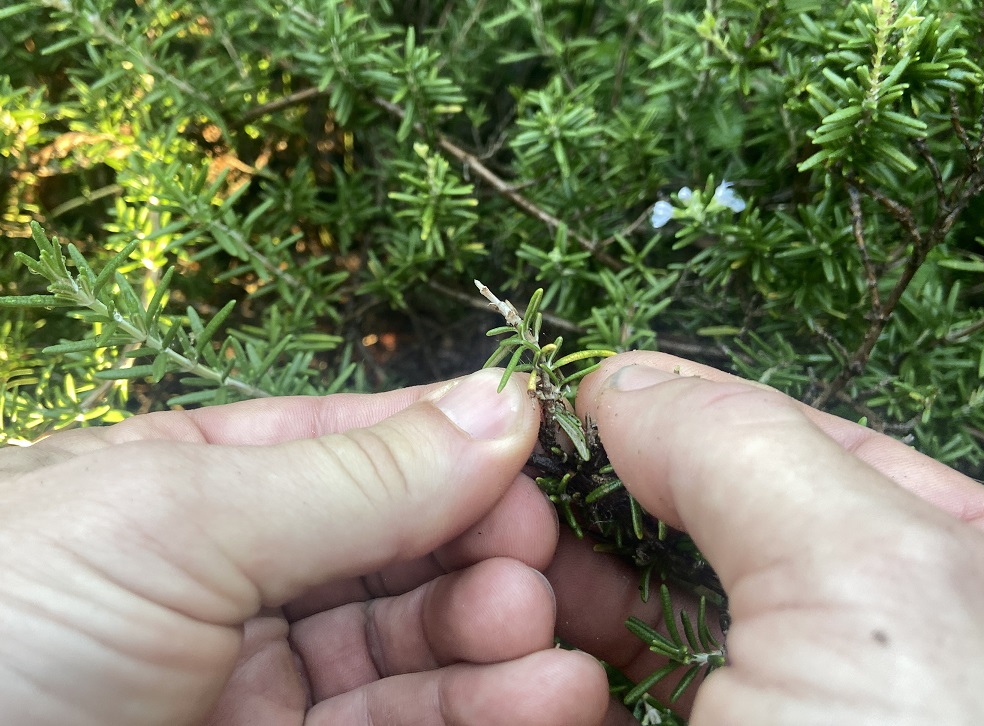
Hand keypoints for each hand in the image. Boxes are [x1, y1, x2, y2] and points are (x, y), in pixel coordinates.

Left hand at [0, 369, 606, 725]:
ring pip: (409, 651)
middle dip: (486, 559)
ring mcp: (255, 683)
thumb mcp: (177, 517)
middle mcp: (234, 577)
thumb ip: (355, 474)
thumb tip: (509, 402)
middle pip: (399, 552)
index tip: (543, 467)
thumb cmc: (8, 619)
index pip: (360, 447)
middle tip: (549, 579)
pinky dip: (477, 714)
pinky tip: (548, 699)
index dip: (457, 453)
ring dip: (498, 649)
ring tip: (566, 658)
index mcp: (196, 481)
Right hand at [547, 351, 983, 724]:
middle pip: (691, 520)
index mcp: (951, 555)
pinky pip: (591, 694)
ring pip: (628, 608)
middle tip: (515, 493)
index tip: (567, 399)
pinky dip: (542, 671)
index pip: (786, 436)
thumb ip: (741, 446)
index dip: (672, 408)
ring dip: (552, 582)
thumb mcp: (865, 575)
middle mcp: (855, 626)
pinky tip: (522, 652)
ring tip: (502, 575)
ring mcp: (763, 700)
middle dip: (597, 501)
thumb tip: (619, 379)